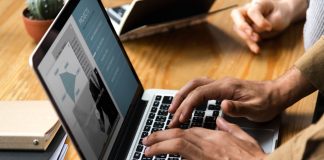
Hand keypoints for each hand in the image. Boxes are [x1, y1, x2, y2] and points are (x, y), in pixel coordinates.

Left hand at [143, 117, 265, 159]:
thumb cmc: (255, 159)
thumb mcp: (246, 139)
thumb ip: (230, 127)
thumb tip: (220, 119)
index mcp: (217, 137)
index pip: (189, 131)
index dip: (173, 132)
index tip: (164, 134)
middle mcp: (209, 146)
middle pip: (179, 136)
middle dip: (159, 137)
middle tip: (146, 141)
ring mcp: (206, 157)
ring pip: (179, 146)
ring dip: (160, 146)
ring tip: (147, 149)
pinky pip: (186, 158)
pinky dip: (172, 156)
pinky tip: (162, 157)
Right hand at [168, 77, 280, 126]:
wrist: (275, 93)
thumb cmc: (267, 102)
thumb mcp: (256, 109)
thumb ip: (239, 107)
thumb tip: (222, 105)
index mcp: (227, 87)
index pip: (200, 93)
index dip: (188, 105)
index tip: (181, 118)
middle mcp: (221, 82)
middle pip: (193, 86)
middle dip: (179, 99)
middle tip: (170, 114)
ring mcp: (220, 84)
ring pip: (195, 85)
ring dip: (182, 96)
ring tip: (173, 109)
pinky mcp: (221, 88)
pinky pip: (200, 89)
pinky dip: (190, 96)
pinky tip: (187, 105)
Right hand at [231, 0, 304, 53]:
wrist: (281, 15)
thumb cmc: (280, 13)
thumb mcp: (278, 16)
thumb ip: (267, 22)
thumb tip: (254, 30)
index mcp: (257, 4)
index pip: (252, 11)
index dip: (259, 20)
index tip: (269, 27)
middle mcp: (247, 10)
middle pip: (235, 14)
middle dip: (241, 25)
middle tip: (250, 33)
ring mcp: (245, 20)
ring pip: (238, 28)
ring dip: (246, 37)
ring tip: (257, 44)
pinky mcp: (246, 30)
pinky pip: (244, 37)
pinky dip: (249, 44)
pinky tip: (256, 49)